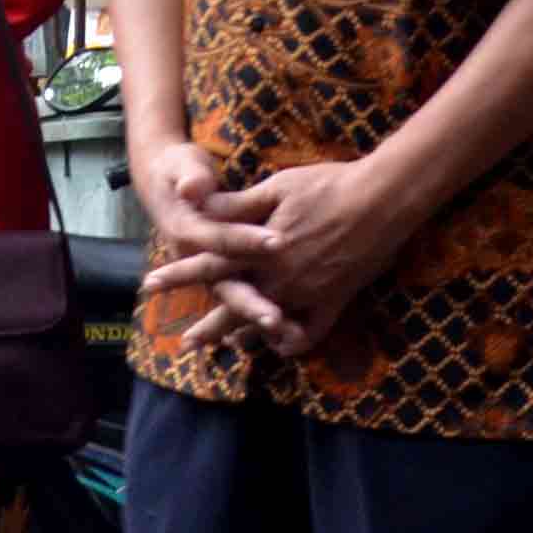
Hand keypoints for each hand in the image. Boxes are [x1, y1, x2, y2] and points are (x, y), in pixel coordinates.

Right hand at [131, 133, 281, 355]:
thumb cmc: (181, 173)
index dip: (247, 241)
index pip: (221, 240)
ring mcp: (209, 272)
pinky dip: (258, 318)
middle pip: (226, 286)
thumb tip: (190, 187)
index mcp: (189, 232)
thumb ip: (191, 178)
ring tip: (286, 335)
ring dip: (257, 318)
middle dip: (251, 304)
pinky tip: (287, 334)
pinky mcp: (222, 275)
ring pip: (235, 300)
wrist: (167, 183)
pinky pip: (241, 301)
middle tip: (275, 320)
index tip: (278, 242)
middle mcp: (197, 260)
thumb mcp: (184, 167)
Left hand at [176, 152, 427, 357]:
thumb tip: (199, 205)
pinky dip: (292, 341)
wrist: (381, 201)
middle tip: (186, 343)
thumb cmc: (328, 186)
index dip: (179, 274)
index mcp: (259, 249)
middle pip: (233, 307)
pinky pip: (309, 333)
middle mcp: (278, 279)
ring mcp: (306, 294)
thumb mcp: (277, 187)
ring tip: (229, 347)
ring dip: (244, 336)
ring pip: (266, 324)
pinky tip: (280, 342)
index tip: (151, 285)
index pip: (209, 265)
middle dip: (208, 326)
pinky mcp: (333, 301)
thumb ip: (236, 205)